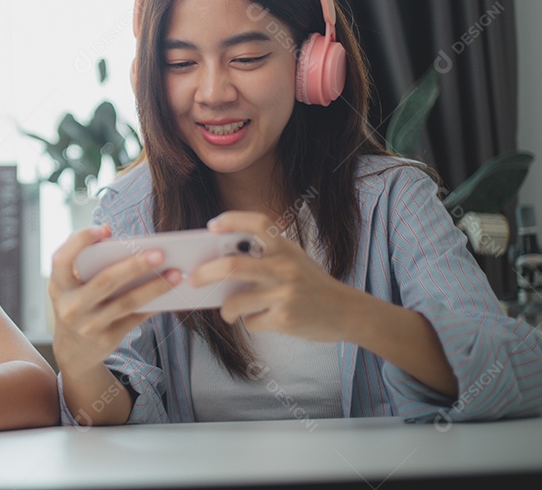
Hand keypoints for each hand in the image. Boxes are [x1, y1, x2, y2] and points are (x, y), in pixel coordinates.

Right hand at [48, 226, 181, 378]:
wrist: (72, 352)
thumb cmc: (77, 304)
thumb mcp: (70, 286)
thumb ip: (86, 262)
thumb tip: (121, 243)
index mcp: (58, 285)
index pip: (62, 259)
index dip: (80, 241)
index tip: (105, 228)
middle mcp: (70, 306)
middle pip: (105, 281)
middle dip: (134, 265)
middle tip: (160, 254)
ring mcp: (88, 325)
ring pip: (126, 302)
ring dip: (154, 287)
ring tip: (175, 274)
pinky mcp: (106, 339)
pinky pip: (135, 318)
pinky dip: (152, 304)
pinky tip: (168, 294)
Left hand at [190, 212, 363, 341]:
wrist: (348, 312)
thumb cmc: (312, 284)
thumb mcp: (293, 260)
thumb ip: (264, 257)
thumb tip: (220, 264)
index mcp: (286, 248)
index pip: (258, 223)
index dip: (233, 220)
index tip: (212, 226)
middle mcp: (285, 267)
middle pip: (232, 266)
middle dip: (206, 273)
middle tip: (193, 279)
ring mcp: (285, 294)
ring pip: (236, 301)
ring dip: (226, 309)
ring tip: (227, 311)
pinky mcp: (286, 319)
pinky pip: (251, 321)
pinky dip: (250, 322)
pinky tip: (261, 319)